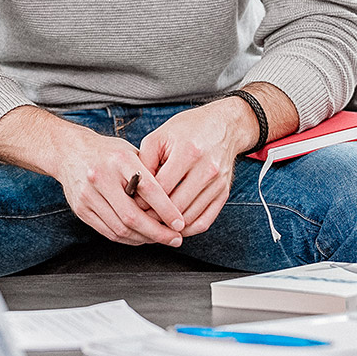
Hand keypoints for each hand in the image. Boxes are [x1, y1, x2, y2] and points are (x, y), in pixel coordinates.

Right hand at [48, 127, 186, 247]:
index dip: (167, 210)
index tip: (180, 222)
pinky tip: (140, 237)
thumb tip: (174, 202)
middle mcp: (101, 177)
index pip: (148, 190)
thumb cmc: (106, 152)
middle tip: (175, 238)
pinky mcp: (81, 209)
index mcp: (120, 159)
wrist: (69, 151)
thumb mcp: (130, 152)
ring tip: (160, 239)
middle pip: (132, 216)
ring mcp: (88, 195)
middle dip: (157, 232)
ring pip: (120, 228)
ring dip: (144, 238)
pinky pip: (108, 232)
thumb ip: (150, 173)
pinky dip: (128, 238)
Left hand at [137, 101, 252, 237]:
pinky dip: (188, 229)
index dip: (144, 199)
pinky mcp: (224, 193)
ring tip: (154, 224)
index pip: (162, 188)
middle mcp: (207, 169)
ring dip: (171, 226)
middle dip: (155, 217)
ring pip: (190, 218)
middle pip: (176, 206)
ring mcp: (218, 183)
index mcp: (188, 152)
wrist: (223, 126)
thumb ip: (145, 160)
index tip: (132, 204)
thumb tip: (135, 189)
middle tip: (140, 219)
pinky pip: (205, 221)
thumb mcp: (160, 135)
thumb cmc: (188, 129)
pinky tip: (175, 226)